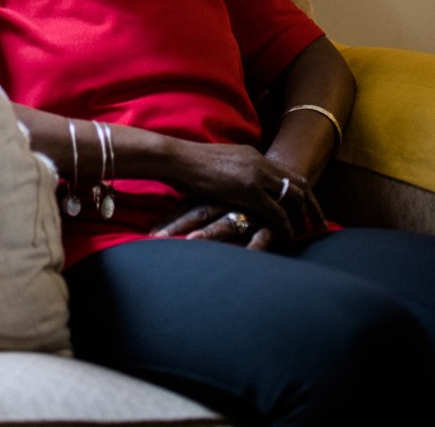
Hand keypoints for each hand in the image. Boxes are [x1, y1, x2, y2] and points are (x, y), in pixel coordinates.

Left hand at [150, 203, 280, 249]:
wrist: (284, 181)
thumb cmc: (250, 194)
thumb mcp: (224, 198)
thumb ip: (202, 209)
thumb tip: (171, 225)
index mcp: (216, 196)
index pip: (188, 208)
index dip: (170, 221)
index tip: (150, 236)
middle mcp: (229, 203)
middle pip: (199, 213)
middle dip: (178, 226)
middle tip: (158, 239)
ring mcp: (248, 212)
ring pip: (226, 224)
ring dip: (208, 233)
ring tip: (190, 242)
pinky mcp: (269, 224)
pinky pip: (263, 235)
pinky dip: (256, 244)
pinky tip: (248, 253)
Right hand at [165, 141, 326, 242]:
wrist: (178, 158)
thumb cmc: (190, 163)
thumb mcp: (220, 163)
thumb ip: (234, 171)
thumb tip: (236, 183)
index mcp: (253, 155)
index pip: (285, 172)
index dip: (299, 189)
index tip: (308, 204)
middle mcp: (259, 162)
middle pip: (297, 181)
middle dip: (311, 202)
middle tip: (319, 220)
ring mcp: (256, 175)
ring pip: (292, 195)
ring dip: (303, 213)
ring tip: (310, 229)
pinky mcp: (249, 190)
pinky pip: (277, 211)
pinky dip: (286, 225)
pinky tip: (289, 236)